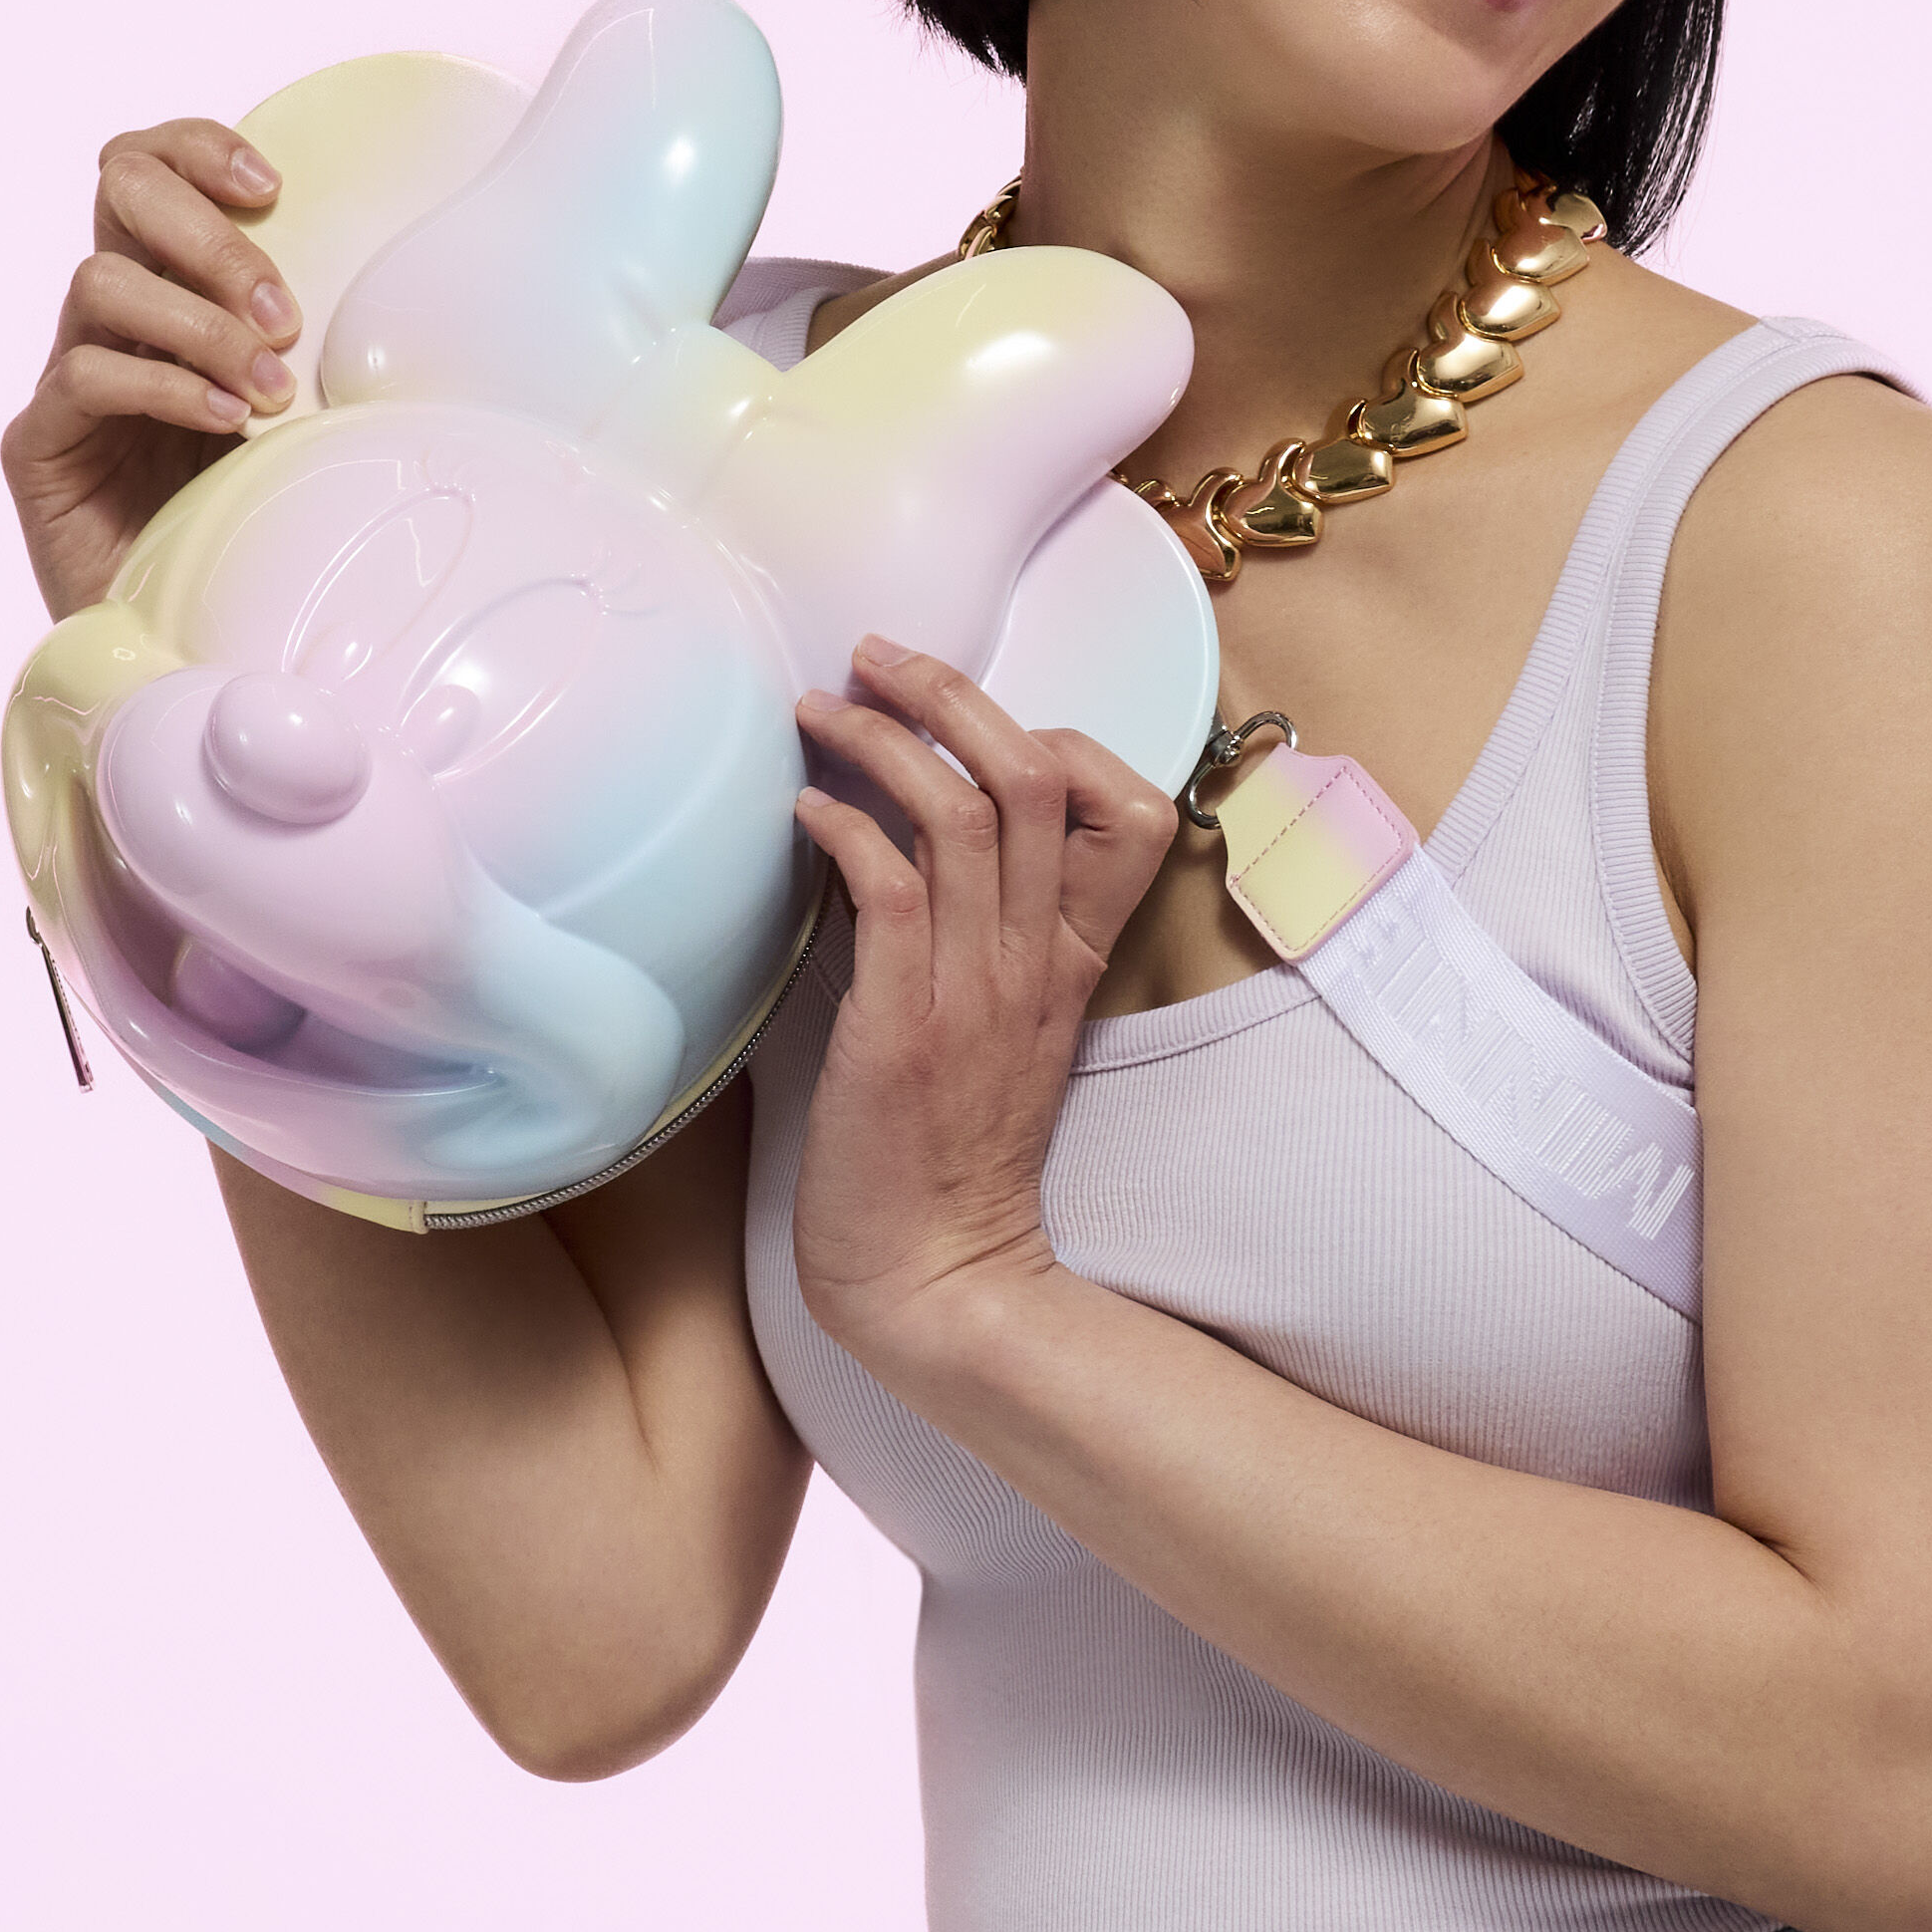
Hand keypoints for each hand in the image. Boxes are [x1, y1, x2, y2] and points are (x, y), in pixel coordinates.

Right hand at [0, 119, 304, 617]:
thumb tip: (411, 300)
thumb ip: (325, 349)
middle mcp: (112, 319)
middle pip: (119, 193)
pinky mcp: (41, 444)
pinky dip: (167, 386)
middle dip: (207, 234)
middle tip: (283, 313)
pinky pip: (87, 375)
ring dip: (200, 324)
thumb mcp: (318, 416)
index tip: (270, 183)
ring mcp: (69, 378)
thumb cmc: (271, 522)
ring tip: (271, 391)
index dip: (196, 148)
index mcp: (172, 291)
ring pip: (104, 281)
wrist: (199, 643)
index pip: (149, 170)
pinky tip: (231, 424)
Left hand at [788, 638, 1176, 1367]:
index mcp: (1071, 959)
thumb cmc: (947, 1157)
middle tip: (877, 656)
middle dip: (952, 693)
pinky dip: (845, 826)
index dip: (1059, 737)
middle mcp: (1034, 959)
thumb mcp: (1000, 1030)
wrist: (934, 1276)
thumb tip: (907, 838)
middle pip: (1033, 774)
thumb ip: (983, 937)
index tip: (968, 720)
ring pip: (961, 810)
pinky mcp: (905, 1022)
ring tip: (820, 708)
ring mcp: (975, 987)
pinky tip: (802, 809)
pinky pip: (891, 885)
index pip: (1129, 809)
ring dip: (883, 739)